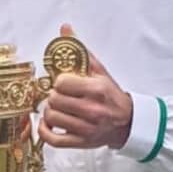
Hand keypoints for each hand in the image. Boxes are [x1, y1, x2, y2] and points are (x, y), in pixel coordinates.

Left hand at [39, 24, 133, 148]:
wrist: (127, 122)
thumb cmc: (111, 96)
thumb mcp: (99, 70)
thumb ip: (80, 50)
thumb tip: (65, 29)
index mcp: (96, 90)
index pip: (62, 83)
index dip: (59, 81)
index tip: (64, 82)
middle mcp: (91, 110)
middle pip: (54, 100)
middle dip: (54, 95)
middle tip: (61, 95)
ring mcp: (86, 128)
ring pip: (52, 117)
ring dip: (50, 111)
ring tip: (58, 107)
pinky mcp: (80, 142)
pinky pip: (53, 140)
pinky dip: (45, 131)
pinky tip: (48, 123)